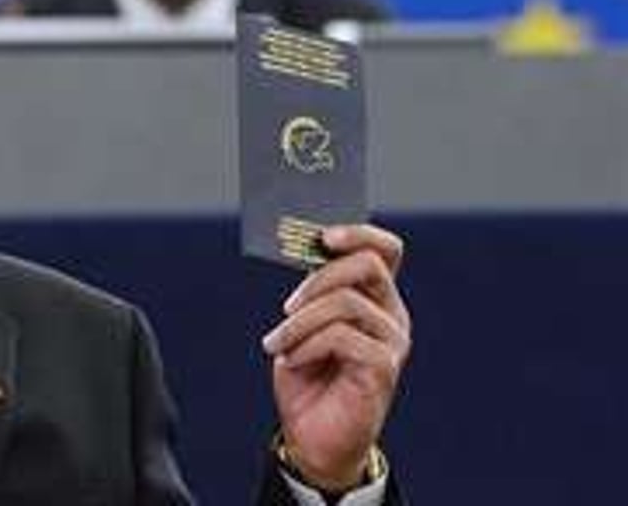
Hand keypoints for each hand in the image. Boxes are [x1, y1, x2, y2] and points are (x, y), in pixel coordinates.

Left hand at [261, 224, 410, 490]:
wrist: (313, 437)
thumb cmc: (308, 378)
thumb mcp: (302, 326)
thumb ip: (310, 294)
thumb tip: (303, 254)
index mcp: (374, 298)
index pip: (386, 250)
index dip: (359, 233)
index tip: (323, 235)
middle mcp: (390, 315)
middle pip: (369, 265)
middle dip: (319, 278)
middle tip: (287, 305)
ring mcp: (392, 342)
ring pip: (345, 302)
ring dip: (299, 322)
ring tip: (277, 344)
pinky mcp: (384, 368)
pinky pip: (342, 336)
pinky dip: (306, 345)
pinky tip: (292, 360)